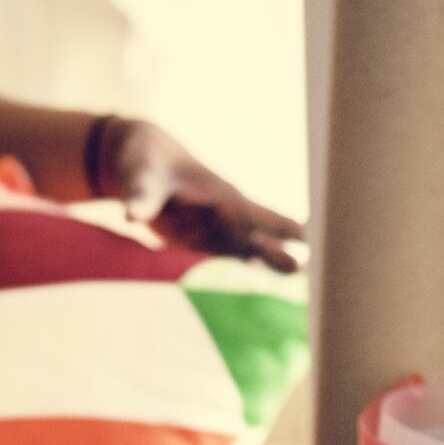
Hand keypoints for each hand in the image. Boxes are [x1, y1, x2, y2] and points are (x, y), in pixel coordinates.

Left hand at [102, 117, 303, 272]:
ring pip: (249, 252)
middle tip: (311, 275)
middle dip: (283, 254)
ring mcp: (217, 229)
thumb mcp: (142, 176)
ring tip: (298, 286)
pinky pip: (230, 258)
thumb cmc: (144, 161)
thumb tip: (132, 216)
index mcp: (222, 198)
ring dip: (270, 266)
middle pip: (263, 238)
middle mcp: (227, 214)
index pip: (262, 217)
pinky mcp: (202, 241)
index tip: (311, 242)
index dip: (284, 231)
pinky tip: (263, 285)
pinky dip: (247, 271)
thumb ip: (141, 197)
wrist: (140, 159)